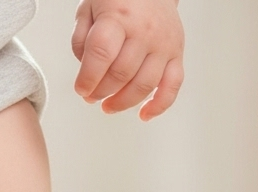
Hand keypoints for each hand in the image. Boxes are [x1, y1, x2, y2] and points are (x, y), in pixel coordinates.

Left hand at [71, 0, 184, 120]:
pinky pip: (173, 84)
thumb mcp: (88, 10)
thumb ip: (81, 40)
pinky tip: (144, 115)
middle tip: (90, 96)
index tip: (80, 89)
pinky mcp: (177, 53)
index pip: (101, 54)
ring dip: (123, 102)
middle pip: (121, 73)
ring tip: (108, 106)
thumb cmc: (117, 0)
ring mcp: (164, 44)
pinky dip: (159, 104)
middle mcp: (145, 31)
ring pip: (145, 84)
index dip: (88, 78)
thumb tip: (85, 70)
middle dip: (101, 92)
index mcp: (118, 18)